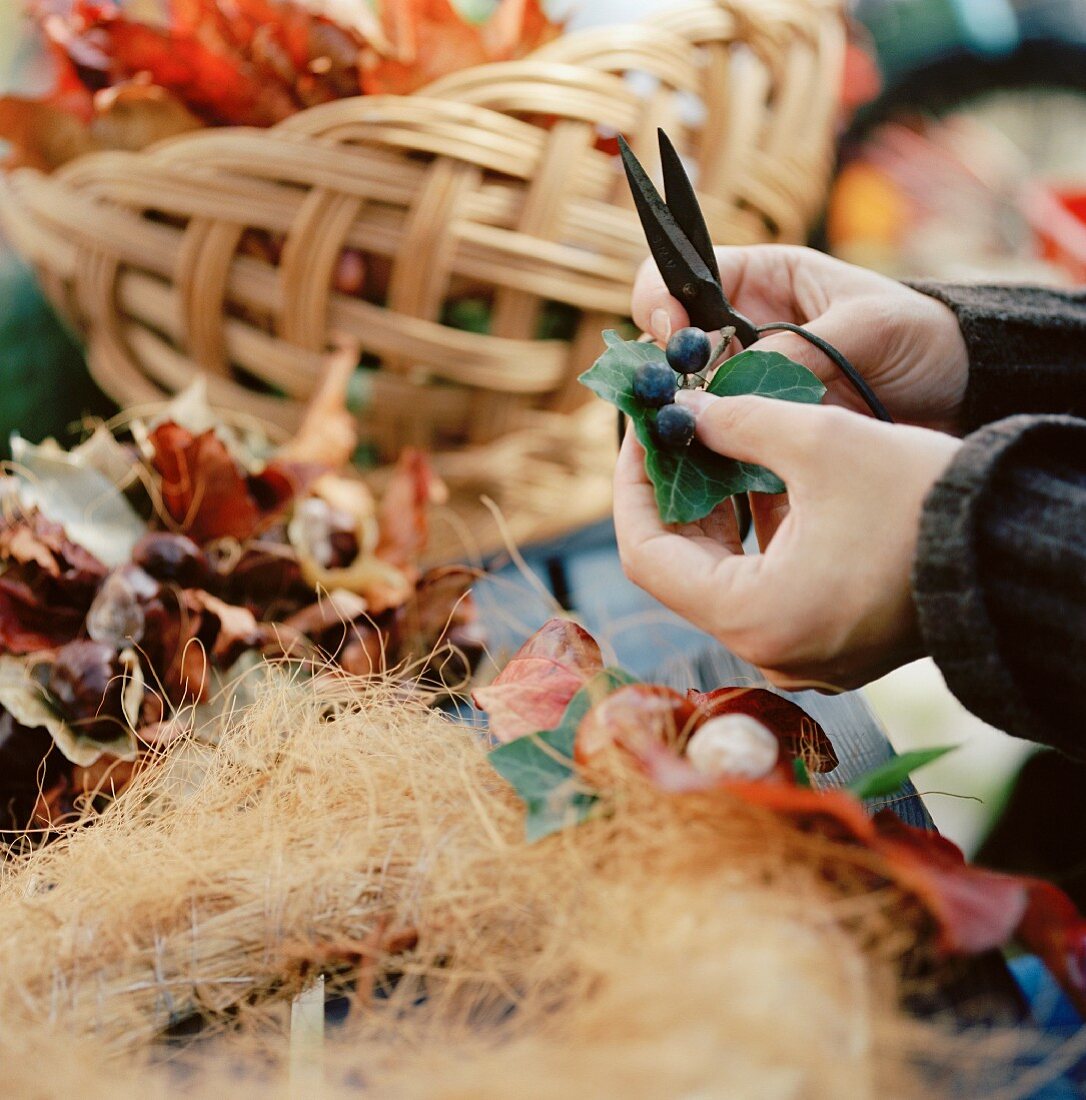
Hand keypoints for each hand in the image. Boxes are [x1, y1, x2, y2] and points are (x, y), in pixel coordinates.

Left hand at [614, 391, 961, 690]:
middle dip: (673, 495)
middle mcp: (768, 651)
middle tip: (672, 433)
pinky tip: (758, 482)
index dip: (630, 488)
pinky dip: (753, 538)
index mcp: (755, 618)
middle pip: (682, 568)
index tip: (638, 435)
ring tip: (713, 446)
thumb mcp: (822, 442)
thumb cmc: (924, 500)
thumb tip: (680, 410)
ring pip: (723, 577)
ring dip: (713, 513)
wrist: (1016, 549)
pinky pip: (764, 589)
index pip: (645, 557)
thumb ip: (736, 422)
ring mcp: (798, 653)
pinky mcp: (826, 641)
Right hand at [632, 245, 969, 433]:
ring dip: (690, 422)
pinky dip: (717, 457)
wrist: (961, 394)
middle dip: (668, 376)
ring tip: (702, 442)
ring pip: (692, 402)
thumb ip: (799, 348)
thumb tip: (731, 384)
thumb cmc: (921, 336)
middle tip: (680, 401)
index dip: (662, 301)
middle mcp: (742, 333)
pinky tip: (724, 470)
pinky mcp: (762, 431)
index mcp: (761, 282)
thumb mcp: (867, 326)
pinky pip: (722, 443)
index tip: (671, 333)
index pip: (681, 279)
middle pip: (672, 351)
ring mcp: (749, 385)